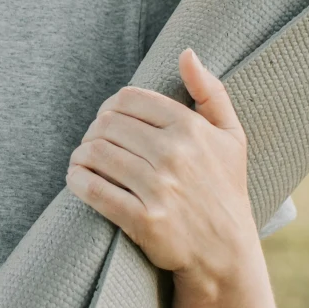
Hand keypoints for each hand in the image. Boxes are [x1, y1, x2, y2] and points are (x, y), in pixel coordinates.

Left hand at [66, 48, 259, 301]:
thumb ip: (211, 91)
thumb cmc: (225, 190)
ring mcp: (159, 188)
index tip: (108, 121)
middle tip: (93, 143)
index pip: (128, 99)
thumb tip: (187, 53)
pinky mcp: (144, 220)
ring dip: (81, 155)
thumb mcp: (231, 137)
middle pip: (107, 124)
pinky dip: (78, 181)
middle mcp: (175, 154)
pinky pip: (94, 190)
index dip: (110, 107)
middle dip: (93, 132)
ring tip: (82, 160)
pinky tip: (77, 179)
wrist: (226, 254)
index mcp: (191, 128)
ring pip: (96, 153)